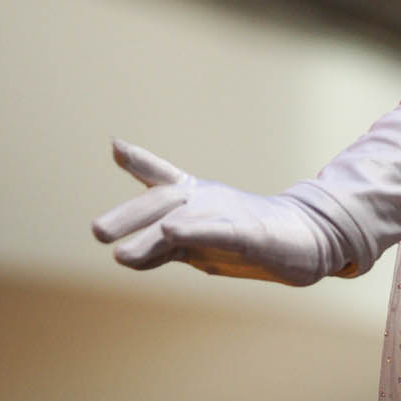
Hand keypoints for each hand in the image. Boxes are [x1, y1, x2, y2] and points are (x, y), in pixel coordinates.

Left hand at [92, 140, 347, 285]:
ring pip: (184, 219)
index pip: (162, 177)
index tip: (116, 145)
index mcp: (195, 197)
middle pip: (164, 201)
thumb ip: (161, 247)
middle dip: (129, 215)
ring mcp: (229, 213)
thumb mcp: (197, 243)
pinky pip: (220, 230)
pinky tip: (174, 233)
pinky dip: (195, 229)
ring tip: (120, 255)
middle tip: (96, 232)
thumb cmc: (244, 236)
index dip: (139, 160)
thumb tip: (122, 254)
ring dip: (151, 234)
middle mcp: (207, 199)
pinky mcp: (251, 233)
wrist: (303, 239)